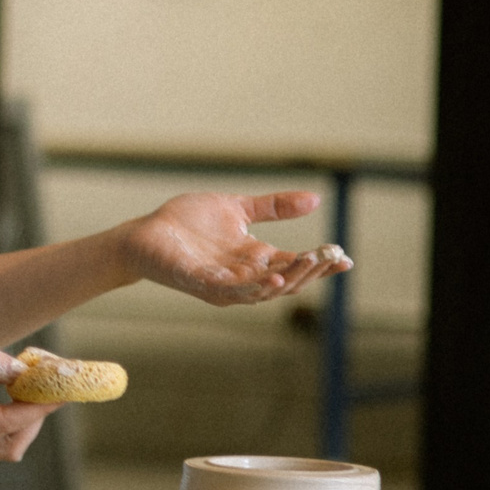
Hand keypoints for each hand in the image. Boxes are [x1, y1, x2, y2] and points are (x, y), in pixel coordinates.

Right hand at [0, 316, 57, 461]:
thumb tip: (21, 371)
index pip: (2, 423)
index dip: (37, 407)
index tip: (64, 389)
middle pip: (7, 444)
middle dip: (34, 415)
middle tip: (52, 382)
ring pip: (0, 442)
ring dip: (23, 416)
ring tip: (36, 381)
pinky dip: (6, 414)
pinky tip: (16, 386)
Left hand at [121, 191, 349, 305]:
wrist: (145, 232)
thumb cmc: (187, 222)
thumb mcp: (237, 208)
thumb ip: (273, 207)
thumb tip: (316, 198)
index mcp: (254, 258)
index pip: (295, 265)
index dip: (320, 263)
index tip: (345, 256)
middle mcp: (244, 276)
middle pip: (286, 281)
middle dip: (311, 271)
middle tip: (331, 256)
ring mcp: (223, 284)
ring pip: (264, 290)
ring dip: (289, 279)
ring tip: (309, 263)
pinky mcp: (202, 283)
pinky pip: (233, 290)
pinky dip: (255, 286)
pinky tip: (273, 275)